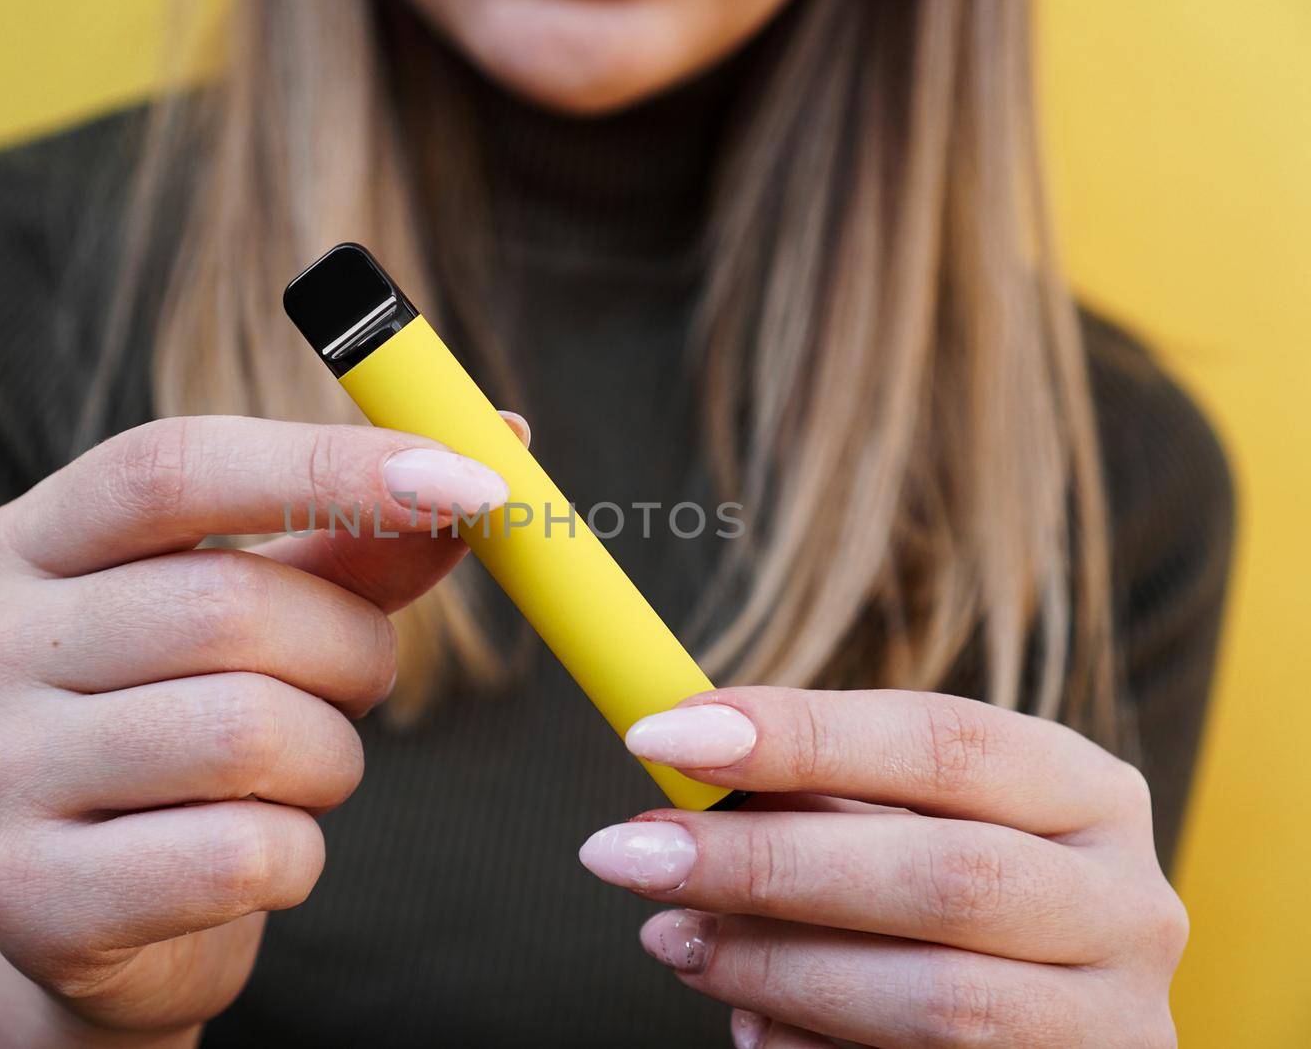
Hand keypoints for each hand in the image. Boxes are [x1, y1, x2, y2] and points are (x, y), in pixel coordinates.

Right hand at [0, 414, 518, 1046]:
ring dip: (329, 759)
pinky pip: (240, 856)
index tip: (471, 478)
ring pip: (248, 734)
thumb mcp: (270, 617)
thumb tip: (496, 442)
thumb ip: (361, 541)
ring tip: (299, 774)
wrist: (107, 917)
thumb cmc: (200, 730)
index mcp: (35, 542)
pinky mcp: (33, 896)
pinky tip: (256, 857)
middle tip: (360, 683)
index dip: (329, 465)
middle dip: (350, 650)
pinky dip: (295, 858)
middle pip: (229, 607)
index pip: (171, 466)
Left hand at [579, 687, 1187, 1047]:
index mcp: (1089, 794)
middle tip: (624, 852)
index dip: (799, 733)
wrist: (1043, 1031)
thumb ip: (823, 795)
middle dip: (763, 862)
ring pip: (937, 1000)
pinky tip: (747, 1021)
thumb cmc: (950, 904)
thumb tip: (678, 752)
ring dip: (774, 968)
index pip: (944, 740)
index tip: (659, 736)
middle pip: (941, 875)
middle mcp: (1127, 905)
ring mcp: (1114, 1024)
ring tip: (670, 940)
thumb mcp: (912, 826)